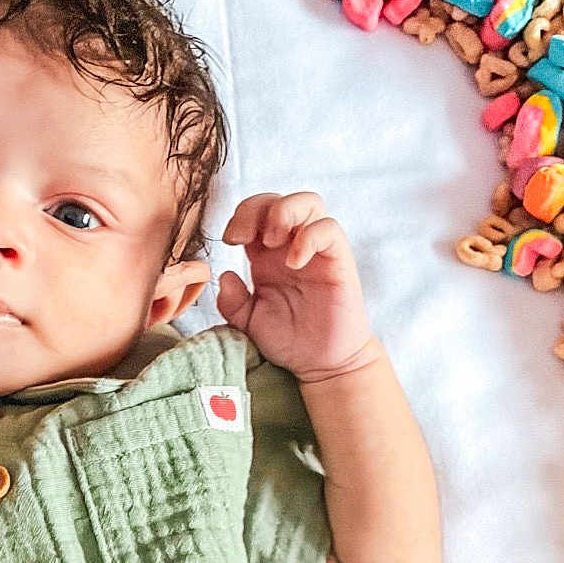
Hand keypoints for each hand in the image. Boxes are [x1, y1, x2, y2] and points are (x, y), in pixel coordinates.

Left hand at [216, 192, 377, 382]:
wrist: (321, 364)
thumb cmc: (287, 339)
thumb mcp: (248, 322)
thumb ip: (232, 302)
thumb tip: (225, 275)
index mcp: (265, 254)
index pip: (254, 213)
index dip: (239, 216)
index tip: (229, 241)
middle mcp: (290, 245)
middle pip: (277, 199)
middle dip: (255, 209)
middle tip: (242, 239)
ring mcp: (316, 250)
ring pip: (308, 202)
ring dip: (284, 213)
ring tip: (270, 243)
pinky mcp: (338, 260)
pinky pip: (329, 229)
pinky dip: (308, 238)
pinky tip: (294, 263)